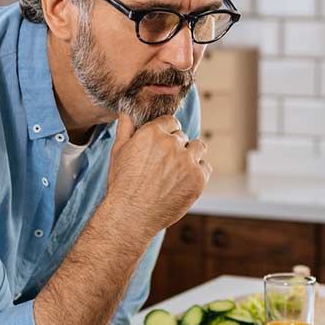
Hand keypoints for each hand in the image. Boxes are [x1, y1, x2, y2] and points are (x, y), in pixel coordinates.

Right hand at [102, 113, 211, 233]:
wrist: (132, 215)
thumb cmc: (122, 184)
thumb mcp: (118, 151)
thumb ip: (126, 126)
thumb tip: (127, 109)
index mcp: (152, 133)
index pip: (171, 122)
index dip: (167, 133)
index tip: (162, 146)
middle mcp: (172, 144)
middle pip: (183, 136)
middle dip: (176, 147)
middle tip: (165, 165)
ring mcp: (187, 161)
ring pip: (198, 147)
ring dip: (191, 156)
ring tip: (177, 171)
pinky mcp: (198, 178)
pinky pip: (206, 167)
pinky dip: (198, 173)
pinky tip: (183, 182)